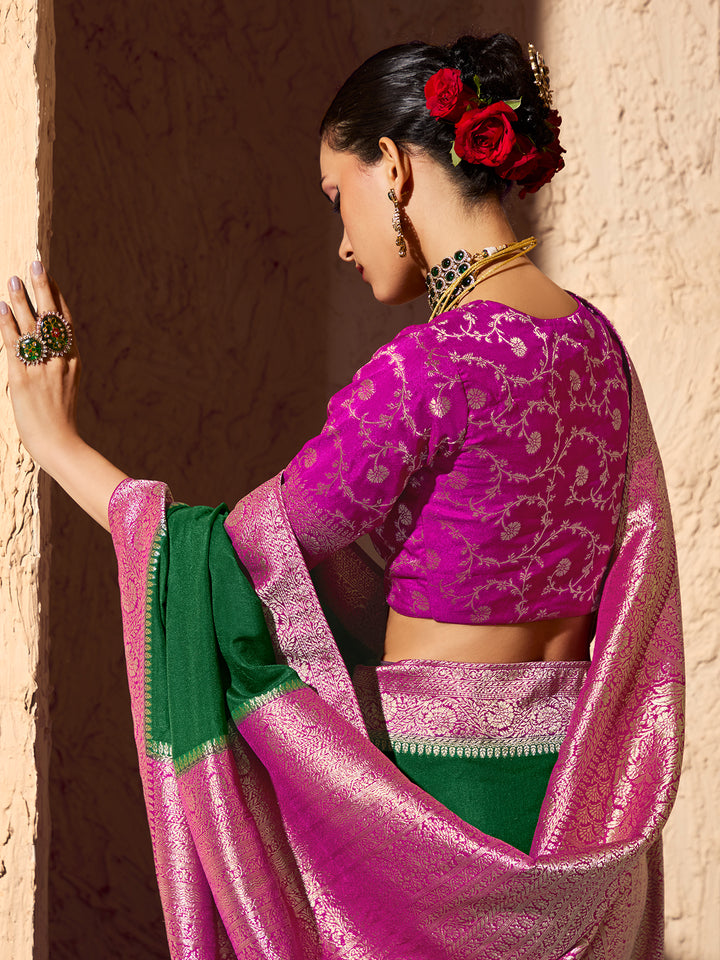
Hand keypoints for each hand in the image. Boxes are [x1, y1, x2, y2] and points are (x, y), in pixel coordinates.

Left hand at [0, 261, 79, 468]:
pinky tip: (3, 308)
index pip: (64, 321)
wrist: (60, 444)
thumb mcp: (64, 388)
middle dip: (42, 287)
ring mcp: (44, 369)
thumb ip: (58, 367)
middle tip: (35, 263)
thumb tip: (45, 350)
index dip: (56, 296)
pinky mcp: (25, 379)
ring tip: (13, 279)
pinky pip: (16, 346)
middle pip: (51, 317)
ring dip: (21, 300)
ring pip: (32, 327)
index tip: (49, 276)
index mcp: (73, 361)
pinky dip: (8, 326)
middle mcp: (60, 360)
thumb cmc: (60, 420)